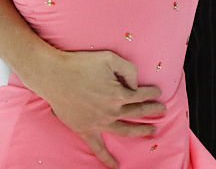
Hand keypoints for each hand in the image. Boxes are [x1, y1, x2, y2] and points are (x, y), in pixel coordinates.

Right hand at [24, 49, 165, 168]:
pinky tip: (115, 166)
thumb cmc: (80, 64)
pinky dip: (107, 158)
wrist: (53, 75)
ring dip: (140, 131)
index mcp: (118, 94)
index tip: (158, 91)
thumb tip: (136, 83)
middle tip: (162, 110)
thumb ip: (128, 69)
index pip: (141, 95)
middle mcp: (111, 111)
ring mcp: (99, 123)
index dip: (152, 92)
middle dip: (152, 111)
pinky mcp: (85, 129)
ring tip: (152, 130)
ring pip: (125, 130)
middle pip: (137, 112)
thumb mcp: (109, 58)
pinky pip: (98, 147)